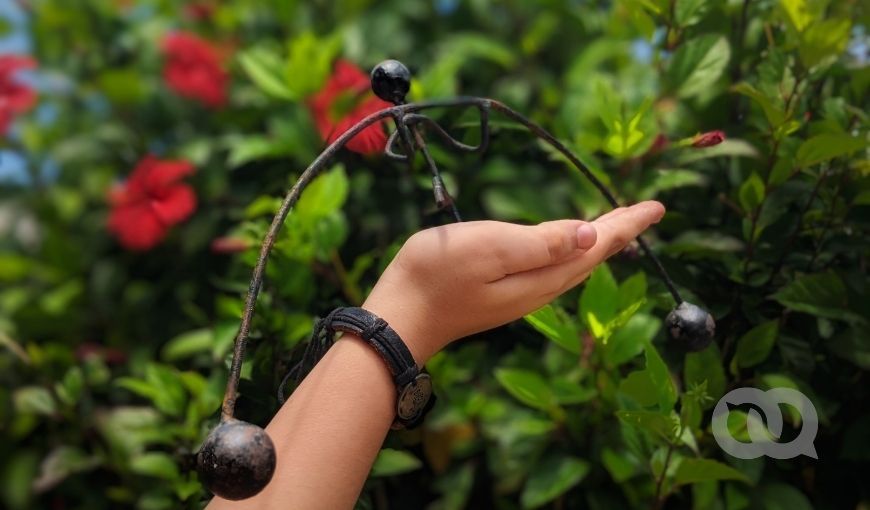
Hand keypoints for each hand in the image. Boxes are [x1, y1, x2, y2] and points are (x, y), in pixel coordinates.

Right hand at [362, 201, 665, 362]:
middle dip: (619, 233)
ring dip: (598, 245)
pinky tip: (568, 247)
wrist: (400, 319)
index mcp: (543, 275)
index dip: (627, 224)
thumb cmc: (438, 276)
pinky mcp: (502, 294)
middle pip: (591, 258)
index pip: (596, 246)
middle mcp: (539, 289)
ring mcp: (520, 295)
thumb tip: (591, 234)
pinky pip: (553, 270)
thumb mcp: (491, 248)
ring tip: (618, 226)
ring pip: (573, 266)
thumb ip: (542, 242)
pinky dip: (571, 253)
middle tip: (645, 211)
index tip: (657, 206)